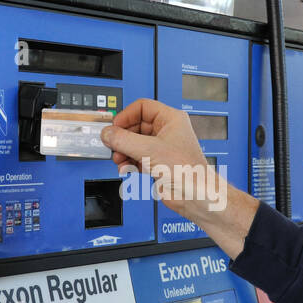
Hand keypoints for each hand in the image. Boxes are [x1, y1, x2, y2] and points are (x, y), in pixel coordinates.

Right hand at [100, 98, 259, 258]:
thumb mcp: (149, 150)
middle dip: (122, 136)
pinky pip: (137, 157)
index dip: (126, 116)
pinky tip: (125, 168)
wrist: (195, 195)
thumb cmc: (187, 170)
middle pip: (135, 126)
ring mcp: (162, 147)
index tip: (114, 127)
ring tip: (119, 158)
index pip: (142, 107)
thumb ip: (124, 140)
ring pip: (134, 142)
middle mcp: (167, 131)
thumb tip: (108, 133)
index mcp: (171, 119)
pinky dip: (129, 161)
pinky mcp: (157, 163)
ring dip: (123, 150)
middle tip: (112, 144)